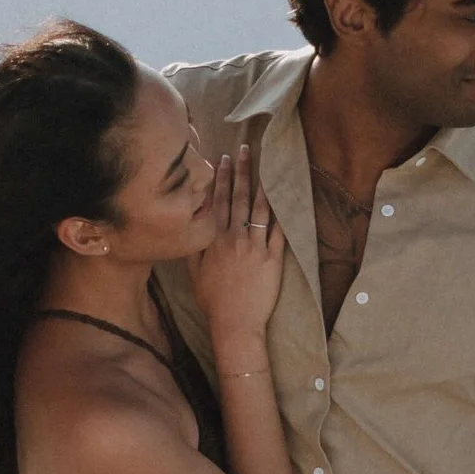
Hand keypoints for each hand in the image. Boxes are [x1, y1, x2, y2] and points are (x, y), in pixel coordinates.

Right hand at [193, 143, 285, 353]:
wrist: (235, 323)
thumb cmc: (213, 300)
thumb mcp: (193, 273)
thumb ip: (193, 247)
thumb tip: (191, 226)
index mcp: (213, 239)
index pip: (217, 201)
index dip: (220, 178)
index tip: (222, 159)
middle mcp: (234, 238)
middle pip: (239, 197)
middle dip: (241, 171)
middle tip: (244, 150)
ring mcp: (255, 247)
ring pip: (260, 209)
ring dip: (261, 184)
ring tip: (263, 165)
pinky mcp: (273, 258)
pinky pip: (278, 230)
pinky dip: (281, 212)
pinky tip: (283, 196)